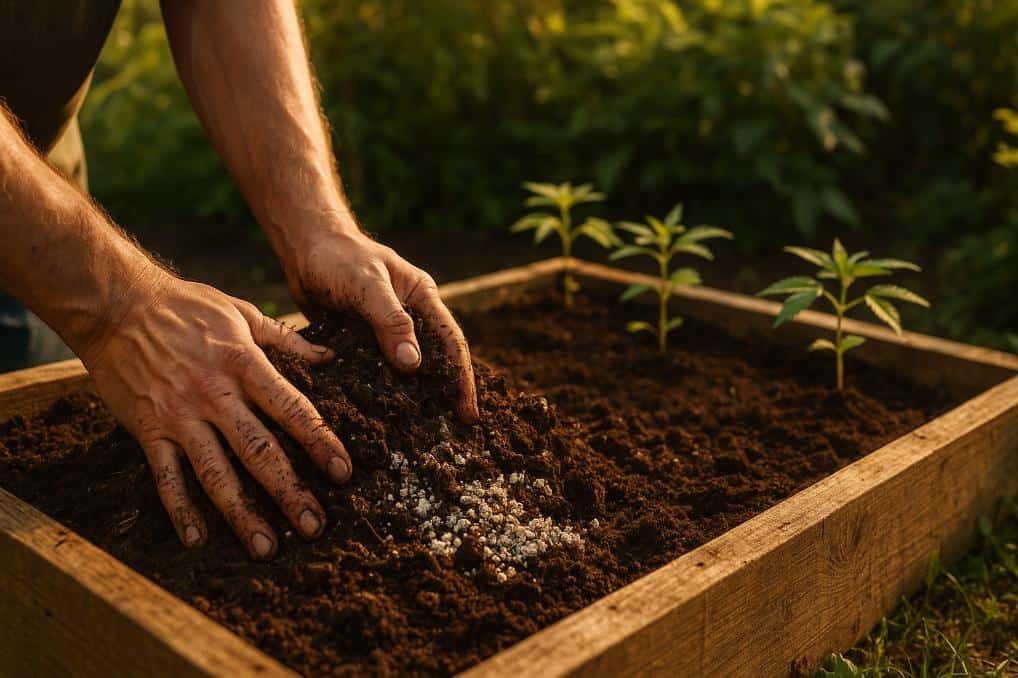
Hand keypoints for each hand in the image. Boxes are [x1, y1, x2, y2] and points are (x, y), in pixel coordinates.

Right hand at [78, 269, 351, 559]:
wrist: (115, 303)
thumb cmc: (186, 306)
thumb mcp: (242, 312)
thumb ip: (286, 340)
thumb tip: (330, 358)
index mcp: (244, 363)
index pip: (291, 409)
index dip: (320, 442)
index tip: (343, 473)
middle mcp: (214, 394)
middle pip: (259, 451)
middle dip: (290, 491)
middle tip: (315, 527)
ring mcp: (179, 415)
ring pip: (216, 473)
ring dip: (243, 514)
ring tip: (268, 547)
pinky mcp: (148, 430)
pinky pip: (166, 477)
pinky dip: (180, 510)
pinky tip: (197, 539)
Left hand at [280, 224, 479, 422]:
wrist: (304, 249)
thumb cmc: (338, 257)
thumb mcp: (367, 285)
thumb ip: (391, 322)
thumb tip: (413, 365)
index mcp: (422, 298)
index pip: (451, 342)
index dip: (462, 378)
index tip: (468, 412)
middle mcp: (410, 316)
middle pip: (434, 360)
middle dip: (445, 393)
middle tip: (454, 431)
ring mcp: (385, 331)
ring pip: (405, 370)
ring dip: (414, 398)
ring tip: (422, 432)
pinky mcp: (362, 343)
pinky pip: (376, 372)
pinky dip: (382, 393)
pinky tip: (383, 417)